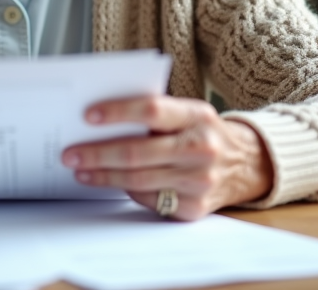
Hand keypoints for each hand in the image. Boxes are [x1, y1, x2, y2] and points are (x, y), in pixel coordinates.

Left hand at [60, 96, 273, 220]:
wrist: (246, 164)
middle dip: (98, 153)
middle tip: (70, 153)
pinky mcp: (195, 207)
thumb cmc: (202, 132)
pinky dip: (126, 190)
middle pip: (138, 152)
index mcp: (197, 116)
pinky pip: (149, 199)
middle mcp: (202, 148)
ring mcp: (200, 181)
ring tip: (80, 170)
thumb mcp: (188, 113)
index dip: (118, 112)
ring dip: (103, 176)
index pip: (151, 110)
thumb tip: (98, 121)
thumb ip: (154, 114)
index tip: (88, 116)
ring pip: (138, 180)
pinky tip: (108, 182)